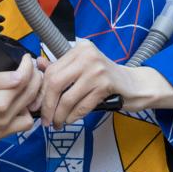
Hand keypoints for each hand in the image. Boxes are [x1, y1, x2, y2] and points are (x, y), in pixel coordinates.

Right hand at [0, 53, 42, 143]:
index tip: (26, 58)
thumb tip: (20, 75)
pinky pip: (14, 128)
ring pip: (27, 117)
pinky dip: (17, 115)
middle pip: (29, 98)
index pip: (23, 82)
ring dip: (29, 101)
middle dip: (33, 80)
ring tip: (21, 87)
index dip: (28, 66)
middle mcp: (0, 123)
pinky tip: (9, 103)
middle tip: (29, 69)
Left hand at [37, 40, 172, 128]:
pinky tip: (70, 120)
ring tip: (57, 123)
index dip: (42, 91)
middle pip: (56, 82)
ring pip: (68, 97)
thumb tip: (37, 65)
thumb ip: (61, 67)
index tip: (37, 105)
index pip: (51, 70)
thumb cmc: (105, 78)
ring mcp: (98, 69)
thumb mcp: (83, 69)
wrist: (135, 85)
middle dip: (48, 105)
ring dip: (59, 115)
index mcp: (79, 48)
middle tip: (45, 119)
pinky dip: (74, 116)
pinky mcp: (107, 85)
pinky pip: (82, 105)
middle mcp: (87, 55)